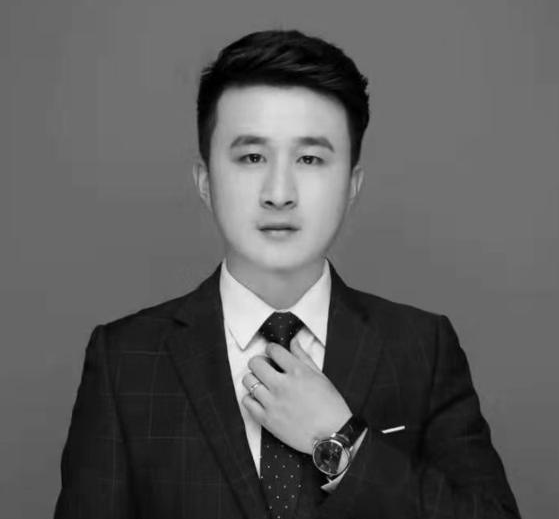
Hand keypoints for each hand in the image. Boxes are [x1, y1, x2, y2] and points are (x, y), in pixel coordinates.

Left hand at [241, 338, 351, 453]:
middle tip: (265, 368)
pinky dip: (251, 398)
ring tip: (263, 384)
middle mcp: (282, 385)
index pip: (273, 350)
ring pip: (248, 381)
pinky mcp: (267, 420)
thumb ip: (303, 357)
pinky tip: (261, 399)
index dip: (271, 350)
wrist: (333, 435)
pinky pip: (246, 402)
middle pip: (255, 363)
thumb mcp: (320, 376)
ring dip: (254, 379)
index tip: (273, 354)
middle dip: (259, 362)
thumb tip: (292, 341)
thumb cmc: (331, 405)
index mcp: (297, 372)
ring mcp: (272, 403)